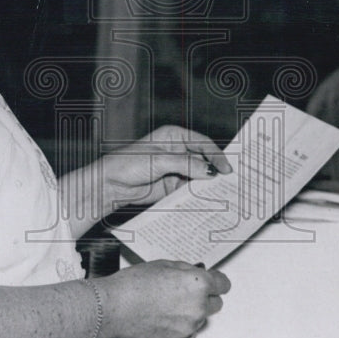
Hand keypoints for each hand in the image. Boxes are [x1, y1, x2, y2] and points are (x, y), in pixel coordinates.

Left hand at [100, 124, 231, 212]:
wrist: (109, 185)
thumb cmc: (127, 164)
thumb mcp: (158, 161)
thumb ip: (185, 164)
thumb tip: (209, 171)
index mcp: (174, 136)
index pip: (202, 143)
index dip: (216, 155)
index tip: (225, 169)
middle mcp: (177, 151)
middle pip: (203, 160)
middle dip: (214, 171)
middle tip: (229, 183)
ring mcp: (175, 169)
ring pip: (198, 176)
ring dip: (207, 185)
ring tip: (220, 194)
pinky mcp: (171, 186)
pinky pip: (189, 190)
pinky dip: (197, 195)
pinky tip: (205, 201)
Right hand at [102, 260, 229, 337]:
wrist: (115, 307)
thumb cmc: (134, 285)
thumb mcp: (164, 265)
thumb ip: (186, 271)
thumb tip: (195, 275)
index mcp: (198, 284)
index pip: (223, 285)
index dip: (216, 282)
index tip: (213, 283)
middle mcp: (198, 307)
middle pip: (216, 304)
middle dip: (205, 298)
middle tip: (185, 293)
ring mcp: (190, 327)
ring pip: (200, 319)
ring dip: (190, 313)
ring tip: (165, 306)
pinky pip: (188, 333)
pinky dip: (179, 327)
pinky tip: (162, 318)